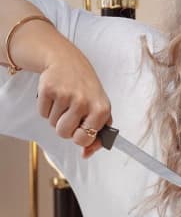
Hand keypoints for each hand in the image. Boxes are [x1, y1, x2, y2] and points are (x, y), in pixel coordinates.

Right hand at [36, 43, 110, 157]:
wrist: (68, 61)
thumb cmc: (86, 88)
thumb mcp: (99, 108)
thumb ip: (97, 133)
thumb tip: (86, 154)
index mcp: (102, 109)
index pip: (85, 138)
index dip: (79, 137)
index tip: (80, 128)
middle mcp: (85, 102)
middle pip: (64, 134)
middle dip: (65, 127)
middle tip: (71, 112)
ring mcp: (66, 95)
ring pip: (52, 124)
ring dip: (56, 116)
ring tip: (64, 101)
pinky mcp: (49, 89)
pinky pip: (42, 113)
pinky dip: (46, 108)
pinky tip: (55, 96)